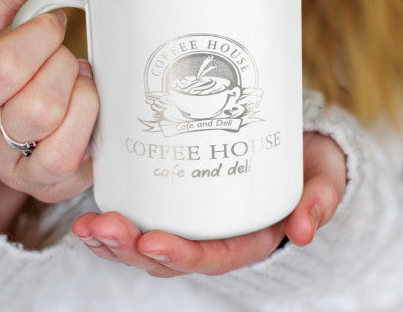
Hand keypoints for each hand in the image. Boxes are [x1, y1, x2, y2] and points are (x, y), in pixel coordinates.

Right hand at [0, 0, 97, 216]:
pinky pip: (75, 159)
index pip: (7, 65)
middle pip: (39, 105)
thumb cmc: (1, 57)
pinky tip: (82, 107)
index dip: (42, 36)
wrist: (3, 107)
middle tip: (60, 57)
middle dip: (62, 67)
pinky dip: (89, 122)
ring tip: (72, 81)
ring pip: (60, 135)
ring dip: (80, 95)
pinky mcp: (49, 184)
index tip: (49, 26)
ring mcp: (16, 170)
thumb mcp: (1, 8)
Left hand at [72, 131, 346, 276]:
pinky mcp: (175, 198)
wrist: (292, 149)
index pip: (210, 256)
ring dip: (112, 239)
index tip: (152, 243)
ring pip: (145, 242)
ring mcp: (190, 219)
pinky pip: (142, 216)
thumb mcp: (322, 179)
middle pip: (166, 256)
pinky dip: (117, 217)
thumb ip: (318, 200)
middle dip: (128, 248)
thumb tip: (305, 230)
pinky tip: (91, 211)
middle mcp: (212, 235)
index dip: (180, 255)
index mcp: (245, 239)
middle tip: (99, 228)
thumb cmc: (305, 166)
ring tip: (84, 226)